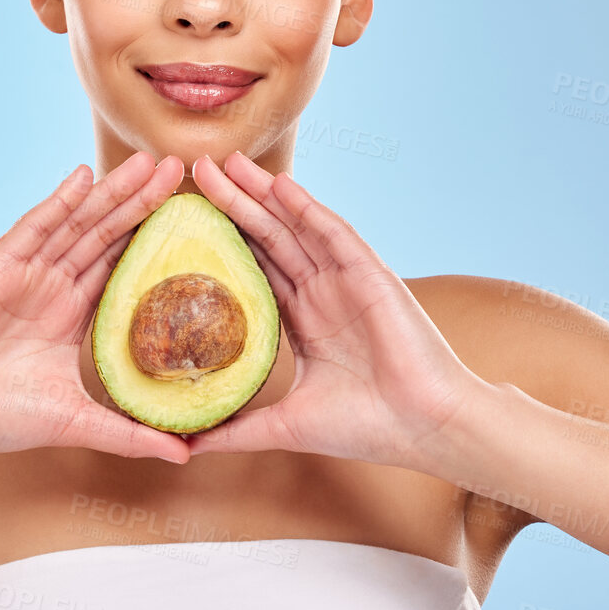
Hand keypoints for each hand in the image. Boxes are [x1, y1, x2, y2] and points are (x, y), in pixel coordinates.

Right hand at [0, 151, 192, 463]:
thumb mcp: (80, 423)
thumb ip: (132, 434)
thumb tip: (187, 454)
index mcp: (70, 315)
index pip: (121, 267)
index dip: (155, 241)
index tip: (194, 219)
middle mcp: (51, 287)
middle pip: (107, 235)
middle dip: (142, 203)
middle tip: (180, 170)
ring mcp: (26, 274)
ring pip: (79, 224)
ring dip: (113, 193)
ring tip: (149, 164)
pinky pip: (34, 228)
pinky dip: (59, 202)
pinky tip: (84, 177)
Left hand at [183, 152, 486, 475]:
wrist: (425, 428)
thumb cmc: (368, 428)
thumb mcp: (286, 425)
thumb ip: (237, 429)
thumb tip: (185, 446)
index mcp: (303, 321)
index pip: (254, 270)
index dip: (220, 243)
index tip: (183, 221)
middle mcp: (322, 294)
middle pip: (268, 238)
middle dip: (234, 204)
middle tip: (197, 169)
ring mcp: (346, 281)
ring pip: (294, 227)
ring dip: (262, 193)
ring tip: (226, 163)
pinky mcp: (371, 275)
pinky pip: (333, 234)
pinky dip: (307, 208)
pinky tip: (278, 185)